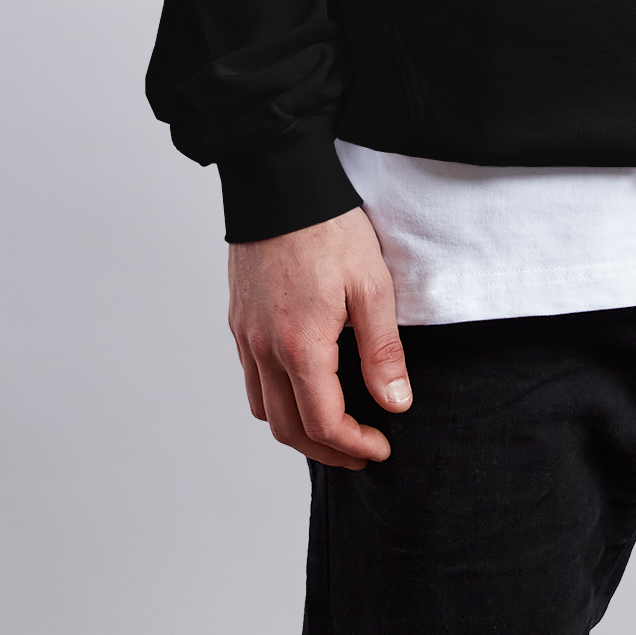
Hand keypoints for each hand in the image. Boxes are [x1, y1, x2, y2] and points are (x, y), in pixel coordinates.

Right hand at [227, 206, 410, 468]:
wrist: (279, 183)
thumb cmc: (329, 228)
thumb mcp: (371, 286)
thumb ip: (382, 351)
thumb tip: (396, 403)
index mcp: (300, 345)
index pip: (323, 422)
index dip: (354, 445)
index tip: (381, 448)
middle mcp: (264, 349)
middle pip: (288, 428)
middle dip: (327, 451)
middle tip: (363, 451)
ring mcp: (246, 335)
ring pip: (263, 408)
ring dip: (298, 429)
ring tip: (335, 427)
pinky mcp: (239, 320)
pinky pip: (252, 379)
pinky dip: (277, 399)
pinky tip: (304, 386)